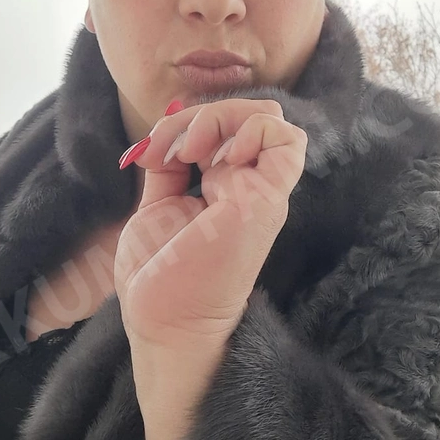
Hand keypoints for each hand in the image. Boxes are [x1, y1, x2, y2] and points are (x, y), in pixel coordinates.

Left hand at [114, 98, 306, 439]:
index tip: (155, 152)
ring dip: (220, 118)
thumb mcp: (158, 204)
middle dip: (203, 115)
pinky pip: (284, 140)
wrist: (164, 325)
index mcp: (230, 189)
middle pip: (251, 116)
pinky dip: (249, 129)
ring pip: (268, 119)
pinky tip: (211, 155)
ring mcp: (263, 194)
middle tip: (168, 147)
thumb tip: (169, 128)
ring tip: (185, 149)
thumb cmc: (160, 278)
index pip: (233, 127)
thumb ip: (170, 166)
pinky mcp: (264, 202)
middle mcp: (253, 188)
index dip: (193, 122)